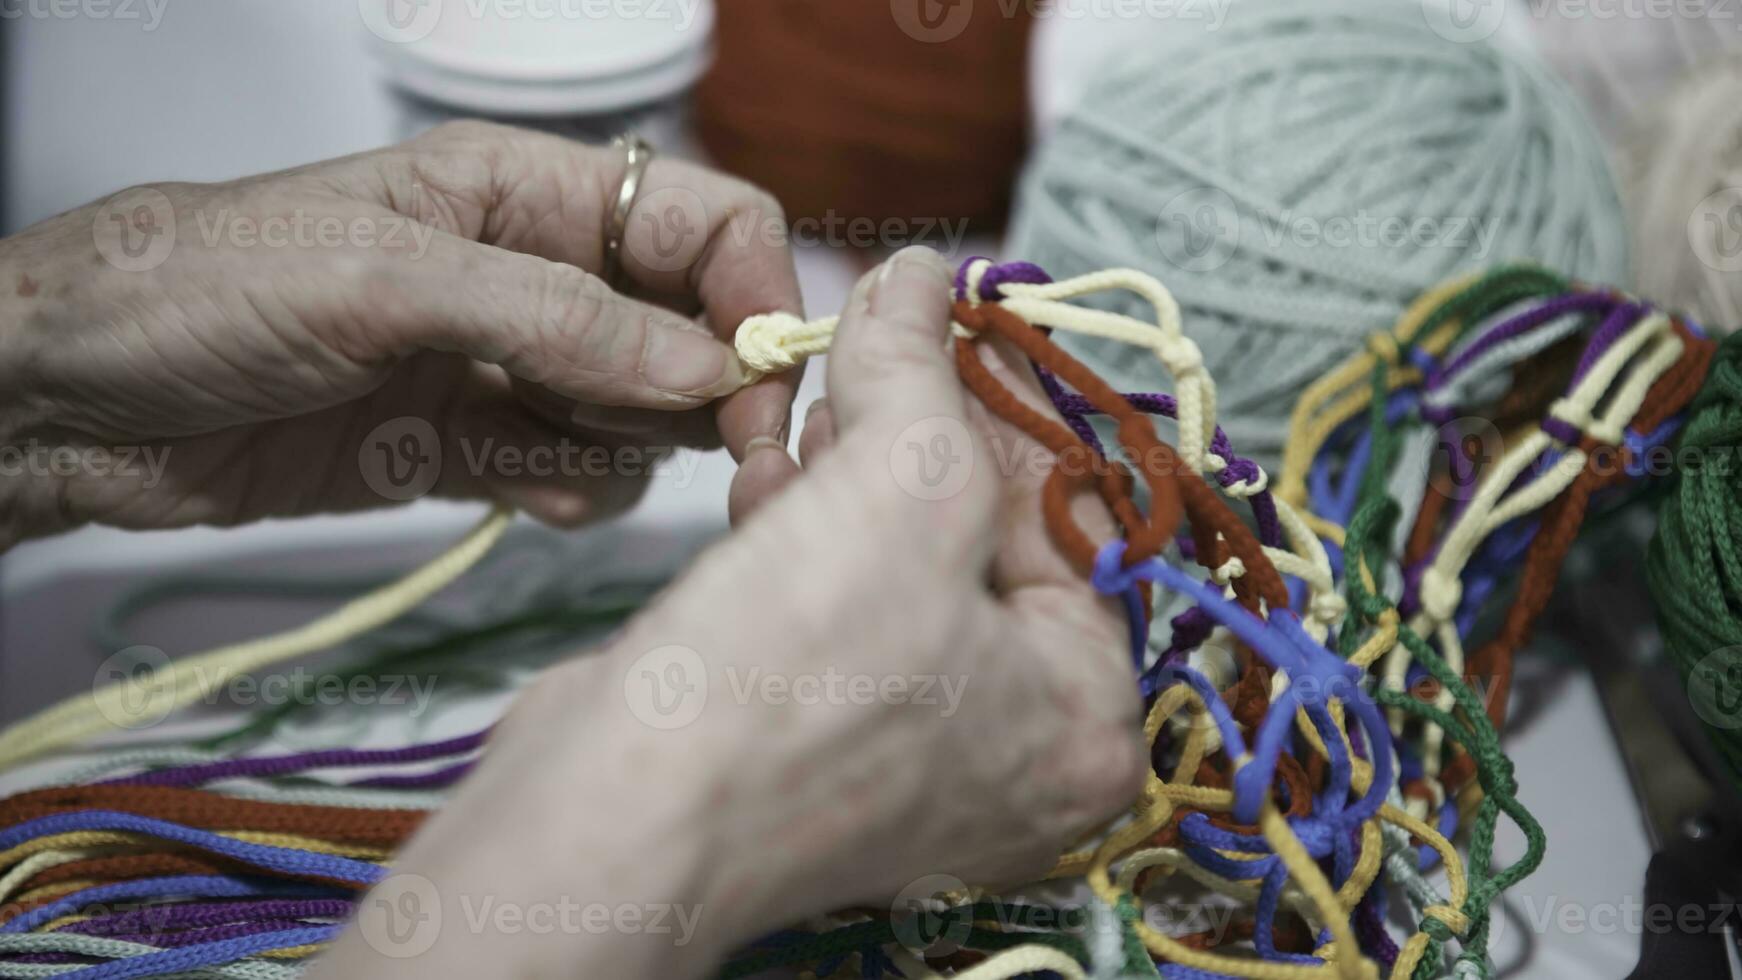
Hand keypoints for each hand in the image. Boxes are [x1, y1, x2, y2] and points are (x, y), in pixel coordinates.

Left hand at [0, 121, 802, 547]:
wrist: (72, 403)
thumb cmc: (202, 292)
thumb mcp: (386, 280)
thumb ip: (554, 320)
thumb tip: (705, 366)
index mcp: (524, 192)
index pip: (699, 225)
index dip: (752, 296)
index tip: (763, 384)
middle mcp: (533, 275)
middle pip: (688, 329)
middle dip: (712, 393)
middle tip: (720, 459)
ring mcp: (504, 365)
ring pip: (641, 414)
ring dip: (630, 451)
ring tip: (554, 463)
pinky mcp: (468, 447)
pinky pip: (573, 473)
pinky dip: (572, 491)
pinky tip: (522, 492)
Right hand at [309, 248, 1147, 978]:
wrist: (608, 819)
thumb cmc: (785, 685)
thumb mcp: (896, 487)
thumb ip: (921, 367)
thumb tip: (920, 274)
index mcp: (1086, 718)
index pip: (1079, 520)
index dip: (1011, 405)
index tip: (956, 323)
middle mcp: (1014, 754)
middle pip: (989, 543)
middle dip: (922, 438)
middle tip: (880, 357)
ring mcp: (911, 761)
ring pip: (903, 571)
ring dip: (850, 481)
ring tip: (807, 424)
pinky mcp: (817, 748)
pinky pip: (839, 613)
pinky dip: (805, 543)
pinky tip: (764, 494)